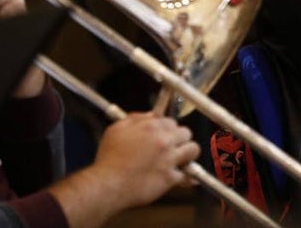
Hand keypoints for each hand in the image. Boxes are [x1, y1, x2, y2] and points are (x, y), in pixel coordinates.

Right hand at [50, 113, 200, 226]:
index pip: (171, 121)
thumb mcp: (116, 130)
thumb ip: (135, 118)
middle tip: (173, 147)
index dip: (168, 129)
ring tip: (182, 159)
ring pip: (193, 150)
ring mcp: (169, 159)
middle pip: (186, 133)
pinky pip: (187, 174)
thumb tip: (151, 114)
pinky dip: (185, 176)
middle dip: (180, 139)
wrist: (107, 185)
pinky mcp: (170, 178)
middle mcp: (164, 140)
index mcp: (152, 126)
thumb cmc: (108, 159)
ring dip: (188, 153)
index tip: (165, 136)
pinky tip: (185, 177)